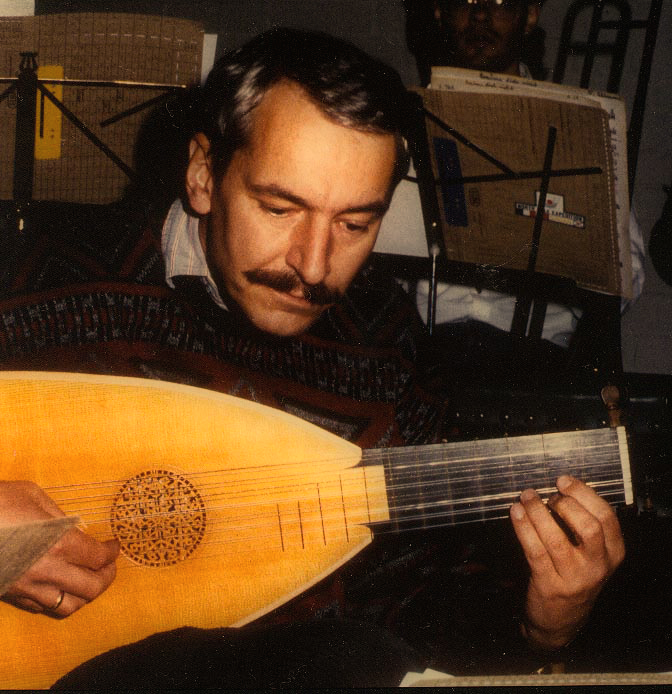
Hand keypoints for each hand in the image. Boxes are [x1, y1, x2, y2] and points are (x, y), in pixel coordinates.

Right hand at [0, 481, 118, 616]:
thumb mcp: (32, 495)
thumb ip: (58, 514)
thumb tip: (73, 526)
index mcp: (58, 544)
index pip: (98, 558)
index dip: (112, 553)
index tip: (114, 546)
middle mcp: (45, 571)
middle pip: (91, 588)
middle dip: (107, 577)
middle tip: (109, 566)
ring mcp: (25, 587)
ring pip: (68, 607)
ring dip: (85, 595)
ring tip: (89, 580)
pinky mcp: (8, 595)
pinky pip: (41, 608)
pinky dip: (58, 600)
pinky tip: (60, 586)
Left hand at [510, 475, 624, 650]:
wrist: (559, 621)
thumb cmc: (574, 576)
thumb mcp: (592, 555)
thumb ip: (584, 526)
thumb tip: (562, 488)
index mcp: (613, 554)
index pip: (607, 517)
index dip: (584, 494)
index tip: (563, 481)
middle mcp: (598, 567)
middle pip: (589, 527)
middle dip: (566, 503)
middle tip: (548, 494)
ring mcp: (574, 578)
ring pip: (556, 538)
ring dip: (537, 512)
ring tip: (526, 497)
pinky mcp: (549, 585)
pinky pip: (534, 550)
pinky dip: (523, 527)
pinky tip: (516, 512)